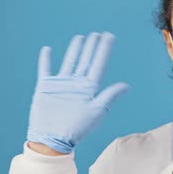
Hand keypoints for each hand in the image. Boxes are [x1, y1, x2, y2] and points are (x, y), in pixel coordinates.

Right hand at [26, 32, 129, 153]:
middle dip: (92, 47)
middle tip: (97, 34)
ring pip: (69, 62)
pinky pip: (45, 70)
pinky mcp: (46, 88)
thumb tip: (127, 86)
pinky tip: (48, 49)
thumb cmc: (77, 128)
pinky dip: (46, 60)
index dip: (104, 50)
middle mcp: (76, 84)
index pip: (98, 64)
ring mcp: (61, 85)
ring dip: (75, 50)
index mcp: (89, 88)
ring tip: (81, 37)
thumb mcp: (97, 111)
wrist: (52, 139)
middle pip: (86, 60)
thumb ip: (110, 96)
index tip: (109, 36)